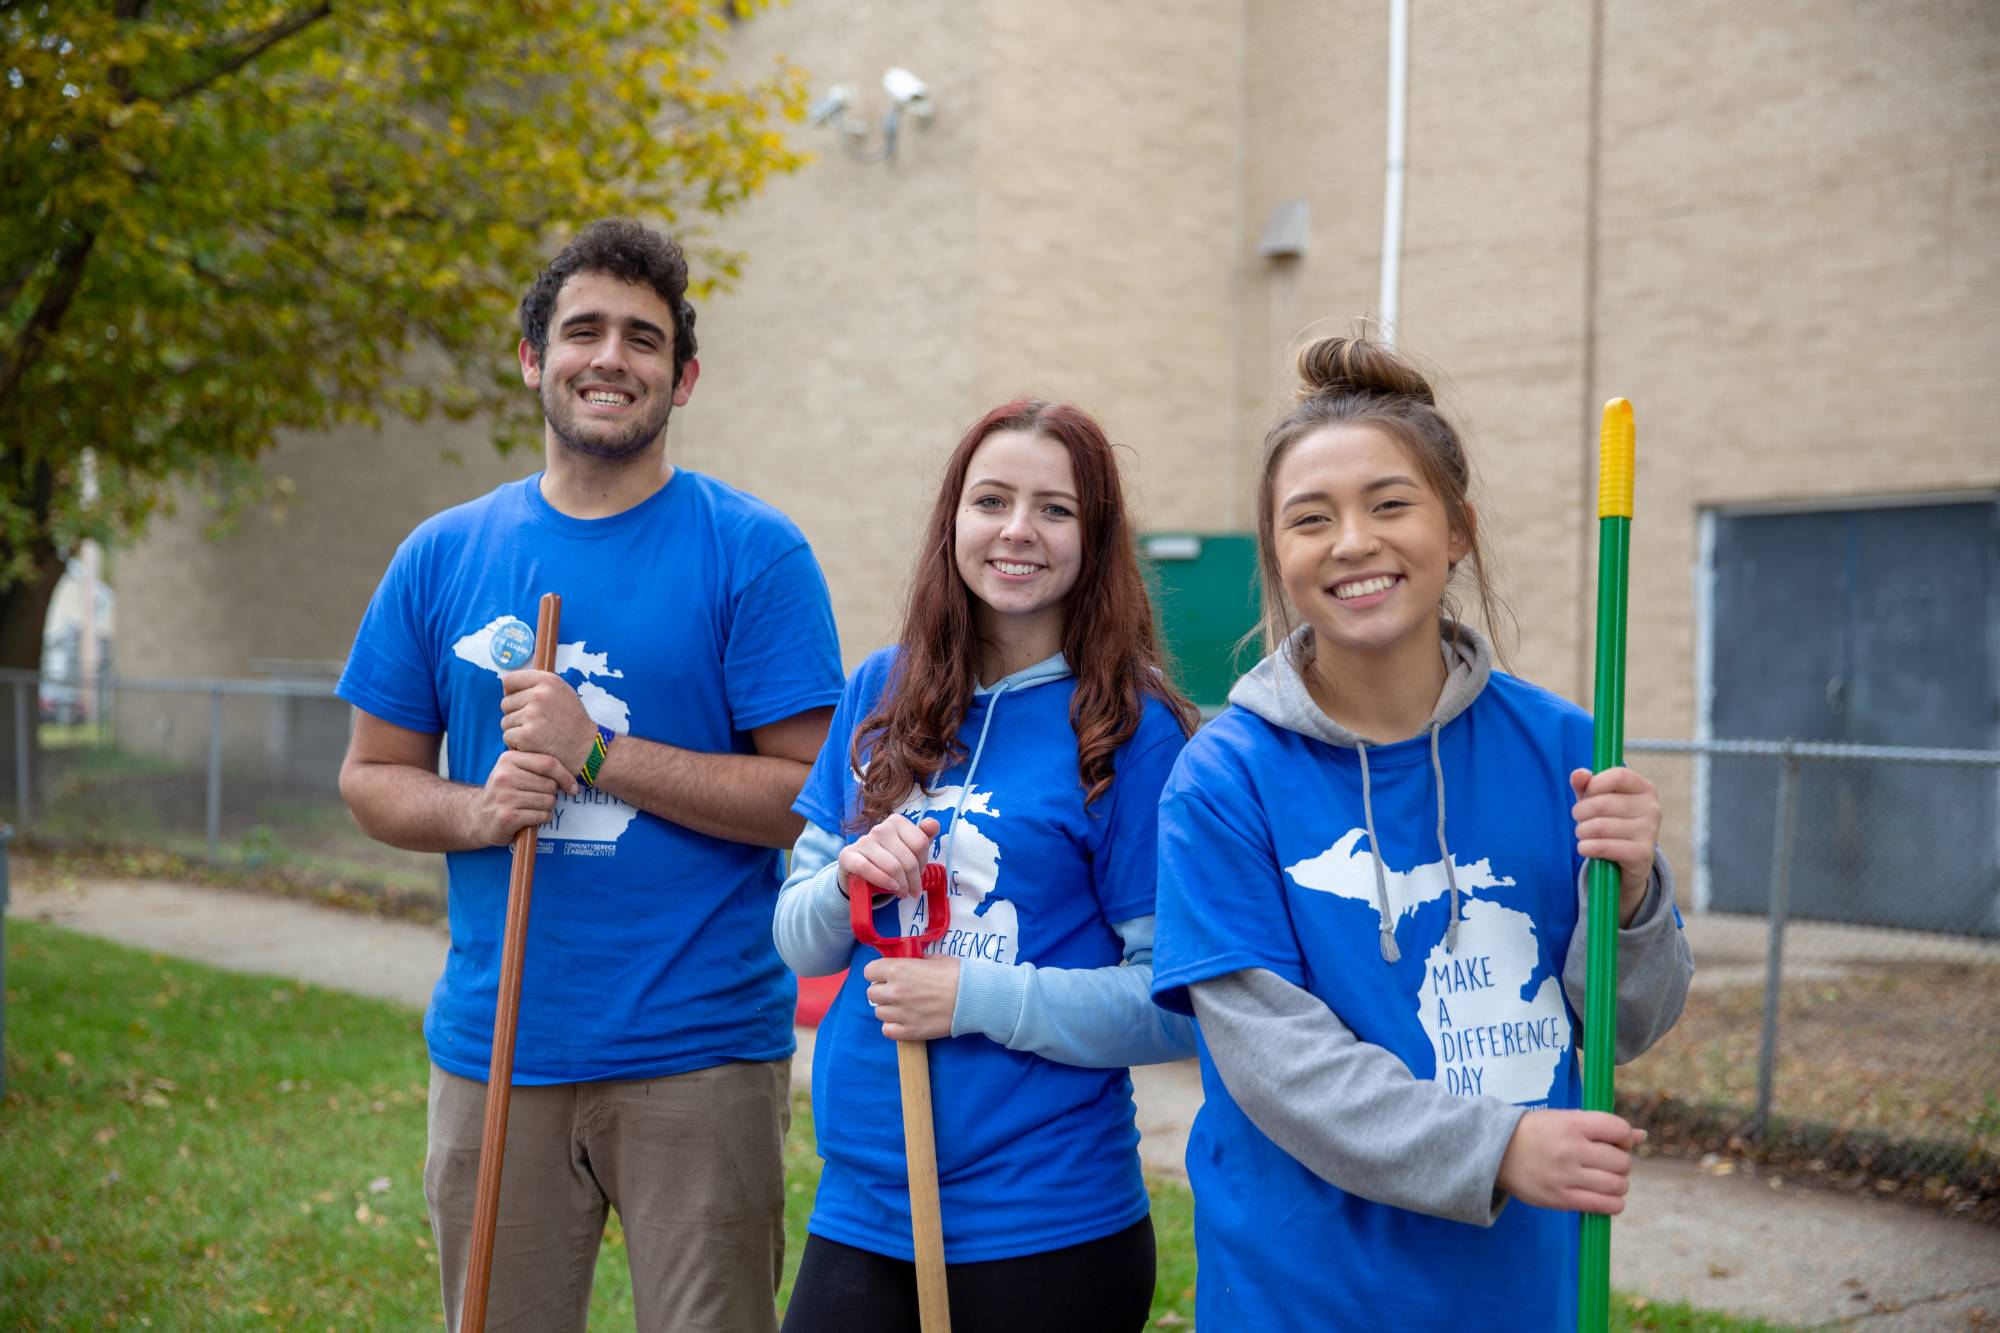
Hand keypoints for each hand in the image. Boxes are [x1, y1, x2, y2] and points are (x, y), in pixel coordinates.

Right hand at [470, 749, 573, 845]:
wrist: (478, 817)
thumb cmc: (504, 793)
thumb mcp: (514, 770)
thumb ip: (537, 765)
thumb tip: (572, 773)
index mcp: (509, 759)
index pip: (548, 763)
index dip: (565, 776)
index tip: (572, 787)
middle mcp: (505, 776)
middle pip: (550, 785)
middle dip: (551, 795)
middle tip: (538, 799)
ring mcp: (505, 796)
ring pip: (548, 801)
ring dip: (547, 808)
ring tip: (532, 808)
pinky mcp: (508, 817)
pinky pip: (542, 816)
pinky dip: (542, 819)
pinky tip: (530, 818)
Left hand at [500, 669, 594, 777]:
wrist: (586, 748)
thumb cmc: (572, 721)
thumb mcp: (562, 692)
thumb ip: (538, 686)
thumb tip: (507, 688)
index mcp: (548, 681)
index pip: (509, 680)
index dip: (511, 692)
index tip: (520, 702)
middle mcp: (540, 695)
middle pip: (505, 703)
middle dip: (515, 714)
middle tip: (535, 724)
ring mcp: (532, 715)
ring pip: (506, 721)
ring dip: (516, 730)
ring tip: (538, 734)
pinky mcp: (527, 736)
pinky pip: (508, 737)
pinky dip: (517, 744)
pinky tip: (534, 745)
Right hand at [839, 815, 940, 900]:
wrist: (858, 873)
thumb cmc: (889, 859)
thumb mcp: (908, 849)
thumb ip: (923, 837)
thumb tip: (933, 824)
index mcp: (896, 822)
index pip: (920, 843)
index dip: (923, 862)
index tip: (920, 873)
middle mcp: (879, 828)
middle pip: (908, 858)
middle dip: (914, 879)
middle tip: (913, 891)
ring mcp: (863, 841)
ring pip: (892, 866)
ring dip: (901, 885)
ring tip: (903, 893)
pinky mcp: (848, 856)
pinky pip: (868, 868)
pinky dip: (882, 881)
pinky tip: (890, 888)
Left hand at [862, 956, 959, 1041]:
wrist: (974, 998)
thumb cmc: (957, 974)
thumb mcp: (934, 959)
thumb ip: (914, 962)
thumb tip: (908, 965)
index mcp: (898, 969)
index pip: (869, 971)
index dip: (878, 972)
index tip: (887, 975)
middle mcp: (894, 991)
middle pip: (872, 993)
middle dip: (882, 991)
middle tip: (897, 991)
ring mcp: (900, 1013)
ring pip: (879, 1012)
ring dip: (888, 1008)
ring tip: (904, 1007)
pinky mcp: (909, 1031)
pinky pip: (887, 1030)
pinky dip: (893, 1026)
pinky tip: (905, 1020)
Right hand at [1496, 1109, 1644, 1213]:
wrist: (1496, 1152)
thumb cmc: (1536, 1132)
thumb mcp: (1565, 1119)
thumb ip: (1602, 1127)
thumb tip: (1642, 1136)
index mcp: (1572, 1124)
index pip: (1619, 1129)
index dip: (1625, 1138)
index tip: (1615, 1142)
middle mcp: (1571, 1149)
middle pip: (1622, 1162)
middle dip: (1621, 1163)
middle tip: (1606, 1163)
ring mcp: (1566, 1176)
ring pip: (1618, 1185)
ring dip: (1618, 1184)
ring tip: (1605, 1180)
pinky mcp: (1561, 1199)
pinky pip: (1605, 1206)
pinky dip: (1613, 1203)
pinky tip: (1604, 1196)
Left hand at [1570, 767, 1660, 924]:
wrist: (1626, 864)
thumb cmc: (1610, 823)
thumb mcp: (1597, 800)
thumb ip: (1586, 785)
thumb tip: (1578, 774)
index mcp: (1645, 789)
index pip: (1619, 775)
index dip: (1595, 784)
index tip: (1585, 794)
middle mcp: (1652, 808)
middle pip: (1603, 803)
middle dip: (1580, 812)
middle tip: (1578, 820)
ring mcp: (1649, 832)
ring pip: (1599, 826)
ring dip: (1581, 831)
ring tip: (1582, 834)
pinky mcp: (1642, 854)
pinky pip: (1603, 847)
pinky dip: (1586, 847)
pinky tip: (1585, 848)